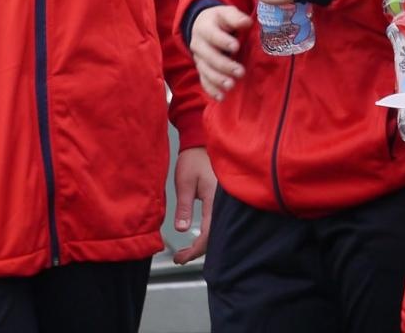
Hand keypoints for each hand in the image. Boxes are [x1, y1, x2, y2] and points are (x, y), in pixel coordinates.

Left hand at [169, 146, 215, 263]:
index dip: (194, 250)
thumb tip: (182, 228)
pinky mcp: (221, 202)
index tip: (181, 258)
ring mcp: (224, 204)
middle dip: (197, 251)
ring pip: (217, 232)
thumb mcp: (184, 182)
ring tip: (186, 252)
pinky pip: (217, 223)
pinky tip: (198, 238)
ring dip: (202, 244)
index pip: (208, 234)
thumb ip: (184, 206)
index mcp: (215, 201)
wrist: (201, 145)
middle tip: (180, 258)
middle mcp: (223, 205)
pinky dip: (208, 235)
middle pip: (214, 237)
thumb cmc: (193, 160)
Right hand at [190, 5, 250, 100]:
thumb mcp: (226, 13)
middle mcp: (198, 44)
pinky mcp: (200, 69)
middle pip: (209, 56)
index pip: (212, 35)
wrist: (202, 25)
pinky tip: (221, 97)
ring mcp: (198, 58)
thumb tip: (247, 23)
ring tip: (231, 86)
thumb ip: (236, 17)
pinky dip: (211, 90)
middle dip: (224, 65)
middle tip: (240, 72)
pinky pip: (203, 81)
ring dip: (218, 79)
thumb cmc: (220, 20)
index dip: (223, 41)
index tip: (236, 46)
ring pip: (205, 70)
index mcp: (205, 27)